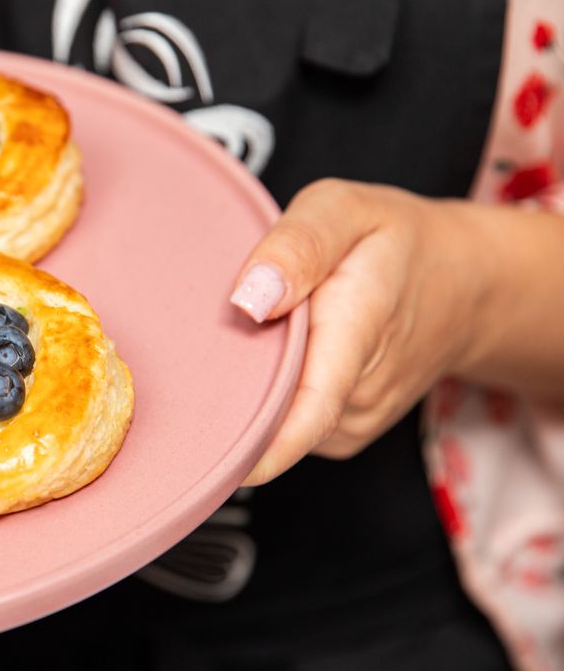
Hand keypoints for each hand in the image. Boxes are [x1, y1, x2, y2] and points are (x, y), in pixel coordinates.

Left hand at [230, 179, 490, 484]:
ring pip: (275, 420)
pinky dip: (270, 394)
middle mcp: (357, 395)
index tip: (211, 460)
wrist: (463, 285)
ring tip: (265, 335)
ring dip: (252, 386)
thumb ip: (298, 245)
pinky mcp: (341, 433)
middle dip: (227, 391)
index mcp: (356, 336)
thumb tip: (247, 301)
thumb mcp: (347, 210)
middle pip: (270, 416)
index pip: (308, 412)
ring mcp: (352, 422)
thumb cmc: (394, 242)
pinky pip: (288, 421)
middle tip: (207, 341)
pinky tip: (279, 358)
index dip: (256, 445)